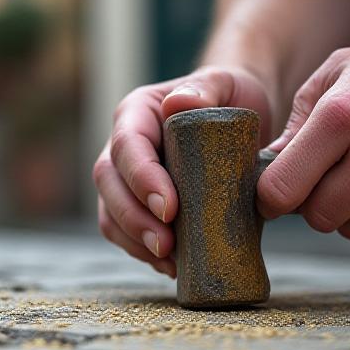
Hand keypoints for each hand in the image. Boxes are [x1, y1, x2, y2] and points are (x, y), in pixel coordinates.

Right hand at [94, 66, 273, 276]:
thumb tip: (178, 102)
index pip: (127, 146)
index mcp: (137, 113)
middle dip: (133, 218)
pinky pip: (126, 234)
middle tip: (167, 245)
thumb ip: (205, 88)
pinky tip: (173, 266)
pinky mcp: (137, 207)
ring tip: (169, 261)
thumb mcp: (226, 83)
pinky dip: (144, 252)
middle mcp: (122, 147)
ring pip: (110, 214)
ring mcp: (125, 179)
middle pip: (109, 184)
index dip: (142, 179)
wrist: (240, 120)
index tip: (170, 208)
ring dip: (134, 241)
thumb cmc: (231, 99)